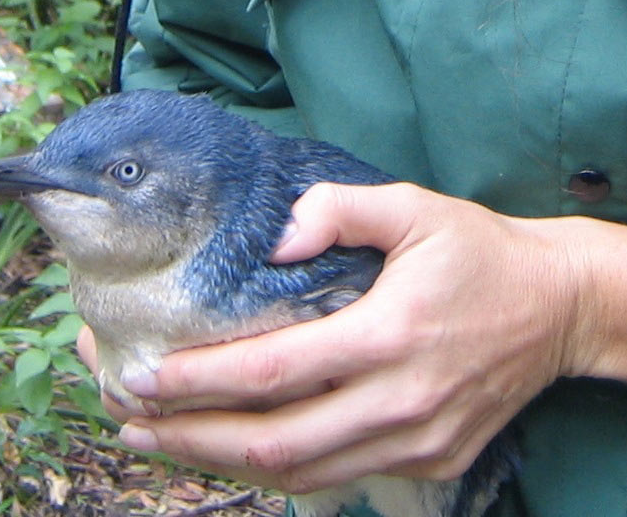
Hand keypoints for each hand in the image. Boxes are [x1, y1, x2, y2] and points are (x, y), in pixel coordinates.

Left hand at [77, 182, 623, 494]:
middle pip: (275, 442)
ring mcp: (417, 442)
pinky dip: (273, 471)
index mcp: (392, 336)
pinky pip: (333, 478)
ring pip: (300, 474)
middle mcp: (401, 403)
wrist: (559, 307)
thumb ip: (338, 210)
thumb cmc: (479, 252)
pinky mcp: (429, 461)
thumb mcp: (414, 207)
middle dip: (191, 436)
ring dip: (221, 463)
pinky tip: (228, 453)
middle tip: (127, 417)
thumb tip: (271, 241)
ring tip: (158, 442)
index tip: (143, 377)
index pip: (276, 373)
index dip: (202, 381)